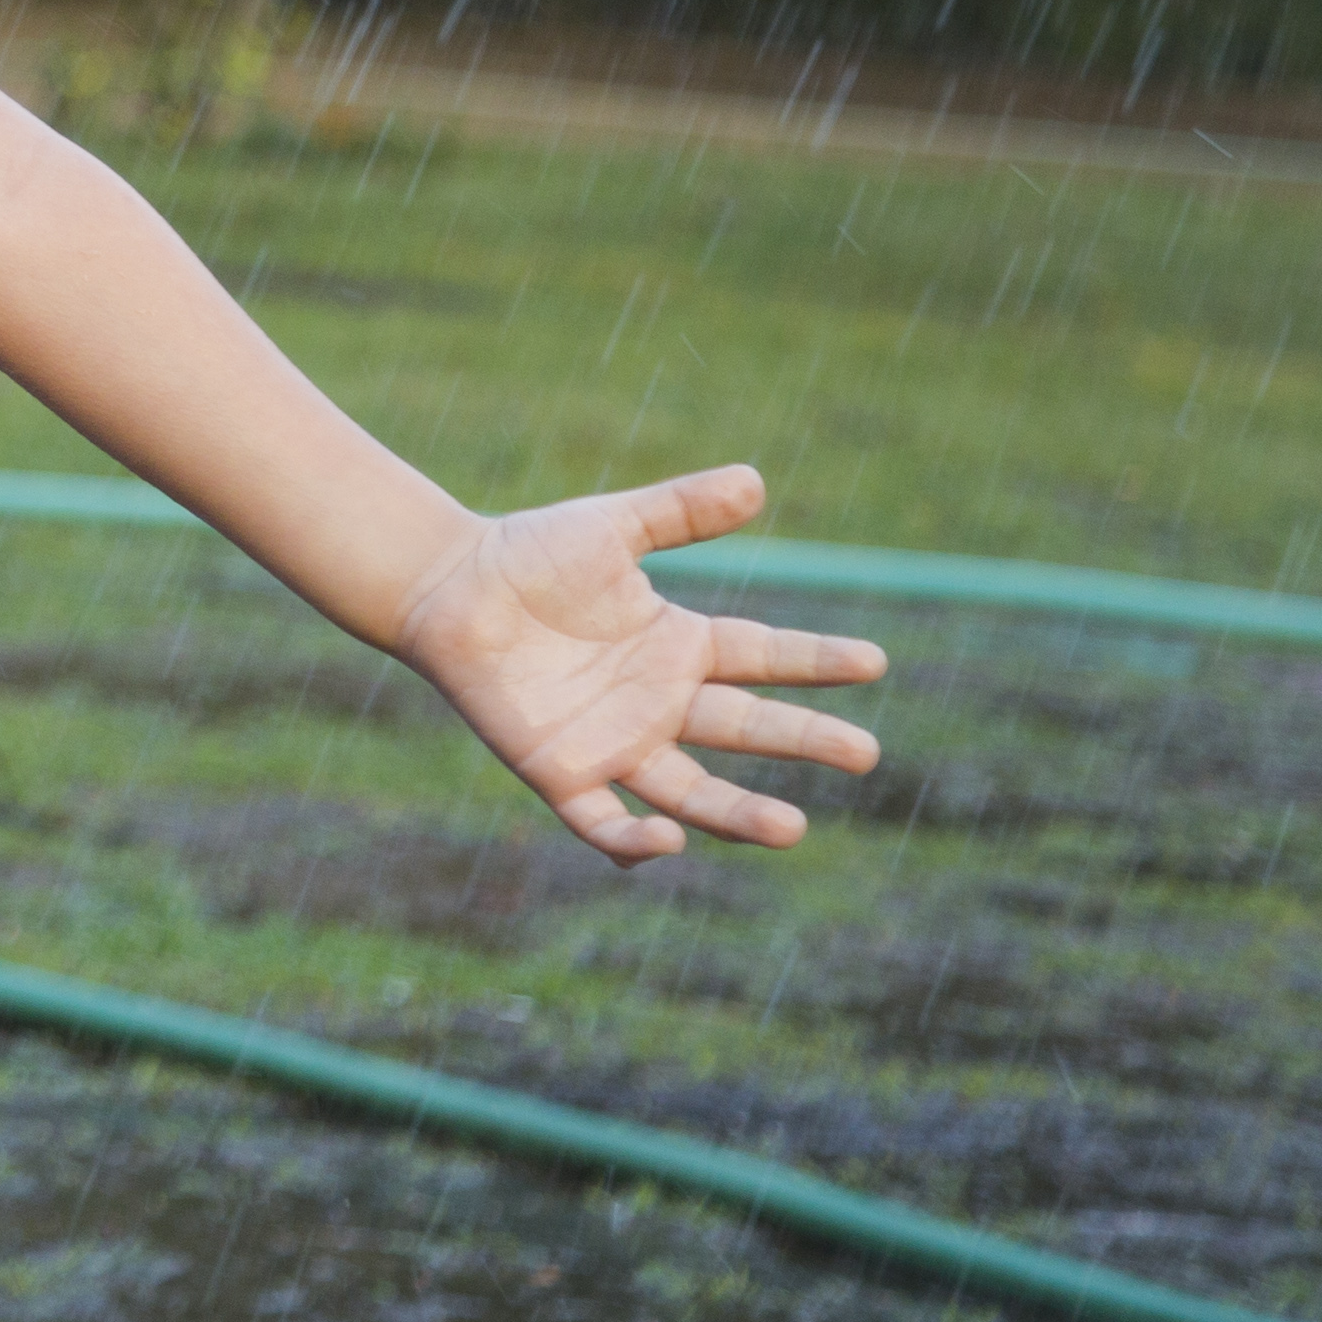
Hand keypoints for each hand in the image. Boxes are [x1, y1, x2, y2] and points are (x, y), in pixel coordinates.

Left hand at [391, 463, 887, 862]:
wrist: (446, 586)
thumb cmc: (527, 554)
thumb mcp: (612, 526)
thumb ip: (680, 511)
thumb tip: (756, 480)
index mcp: (678, 646)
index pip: (763, 656)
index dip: (816, 660)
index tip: (874, 661)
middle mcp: (658, 703)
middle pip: (744, 728)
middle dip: (803, 741)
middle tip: (865, 754)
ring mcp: (613, 742)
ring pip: (690, 792)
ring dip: (738, 816)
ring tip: (793, 830)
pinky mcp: (559, 771)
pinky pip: (602, 820)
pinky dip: (633, 839)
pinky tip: (668, 841)